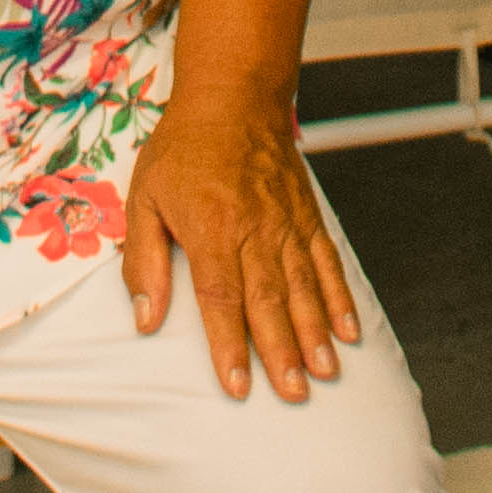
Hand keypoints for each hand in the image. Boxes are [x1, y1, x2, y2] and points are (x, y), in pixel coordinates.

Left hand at [119, 84, 359, 400]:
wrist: (233, 97)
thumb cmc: (182, 149)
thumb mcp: (144, 198)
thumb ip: (144, 261)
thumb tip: (144, 319)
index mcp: (210, 229)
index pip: (220, 297)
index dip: (228, 345)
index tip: (237, 386)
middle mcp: (253, 230)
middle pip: (269, 300)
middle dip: (281, 352)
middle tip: (292, 395)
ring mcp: (286, 223)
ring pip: (303, 287)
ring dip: (314, 334)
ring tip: (324, 373)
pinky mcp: (307, 216)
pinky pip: (327, 262)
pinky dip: (339, 298)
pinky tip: (347, 331)